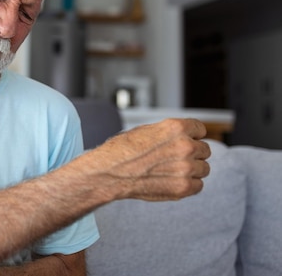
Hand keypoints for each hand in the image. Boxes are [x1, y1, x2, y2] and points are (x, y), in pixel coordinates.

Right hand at [92, 118, 210, 200]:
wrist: (109, 172)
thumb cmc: (122, 151)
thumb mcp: (146, 130)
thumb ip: (169, 133)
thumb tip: (183, 137)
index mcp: (175, 128)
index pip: (200, 129)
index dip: (192, 135)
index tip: (187, 141)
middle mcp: (185, 146)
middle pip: (204, 149)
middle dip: (193, 153)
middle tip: (175, 159)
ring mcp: (186, 168)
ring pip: (204, 168)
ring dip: (192, 170)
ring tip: (172, 171)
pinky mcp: (183, 187)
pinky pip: (198, 186)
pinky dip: (188, 185)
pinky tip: (172, 181)